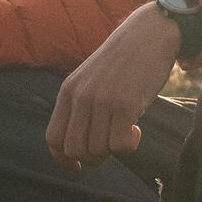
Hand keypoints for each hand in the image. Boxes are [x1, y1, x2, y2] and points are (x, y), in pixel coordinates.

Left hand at [45, 2, 182, 170]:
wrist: (149, 34)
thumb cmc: (122, 62)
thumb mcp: (90, 79)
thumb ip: (80, 106)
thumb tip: (76, 150)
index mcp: (68, 91)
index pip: (53, 138)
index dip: (63, 160)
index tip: (78, 167)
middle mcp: (81, 96)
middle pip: (75, 150)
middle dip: (93, 158)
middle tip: (109, 146)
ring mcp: (102, 100)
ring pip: (98, 150)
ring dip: (114, 149)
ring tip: (125, 130)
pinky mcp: (126, 104)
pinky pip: (121, 145)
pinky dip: (130, 145)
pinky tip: (136, 128)